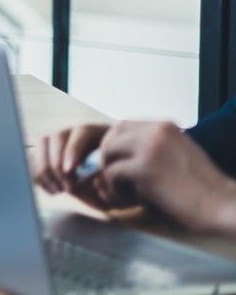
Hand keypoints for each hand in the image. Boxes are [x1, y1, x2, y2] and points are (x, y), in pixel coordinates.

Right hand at [32, 122, 110, 209]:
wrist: (111, 186)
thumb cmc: (116, 182)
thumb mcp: (115, 183)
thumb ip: (103, 181)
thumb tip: (87, 181)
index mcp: (99, 132)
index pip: (81, 132)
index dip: (73, 150)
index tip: (70, 170)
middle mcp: (76, 132)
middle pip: (58, 136)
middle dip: (57, 164)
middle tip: (66, 188)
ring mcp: (60, 140)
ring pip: (42, 144)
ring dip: (45, 169)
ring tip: (58, 190)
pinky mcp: (47, 152)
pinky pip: (35, 157)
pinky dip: (39, 175)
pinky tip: (52, 190)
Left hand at [92, 120, 235, 234]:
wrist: (224, 206)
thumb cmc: (202, 189)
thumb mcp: (177, 156)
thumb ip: (149, 150)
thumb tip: (116, 157)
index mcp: (165, 127)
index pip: (123, 126)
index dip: (114, 145)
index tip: (117, 164)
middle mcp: (156, 131)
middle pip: (111, 136)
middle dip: (107, 158)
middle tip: (115, 179)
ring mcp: (150, 148)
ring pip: (108, 154)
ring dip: (110, 175)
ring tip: (125, 192)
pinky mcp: (145, 168)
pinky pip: (112, 174)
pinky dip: (116, 190)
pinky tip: (132, 200)